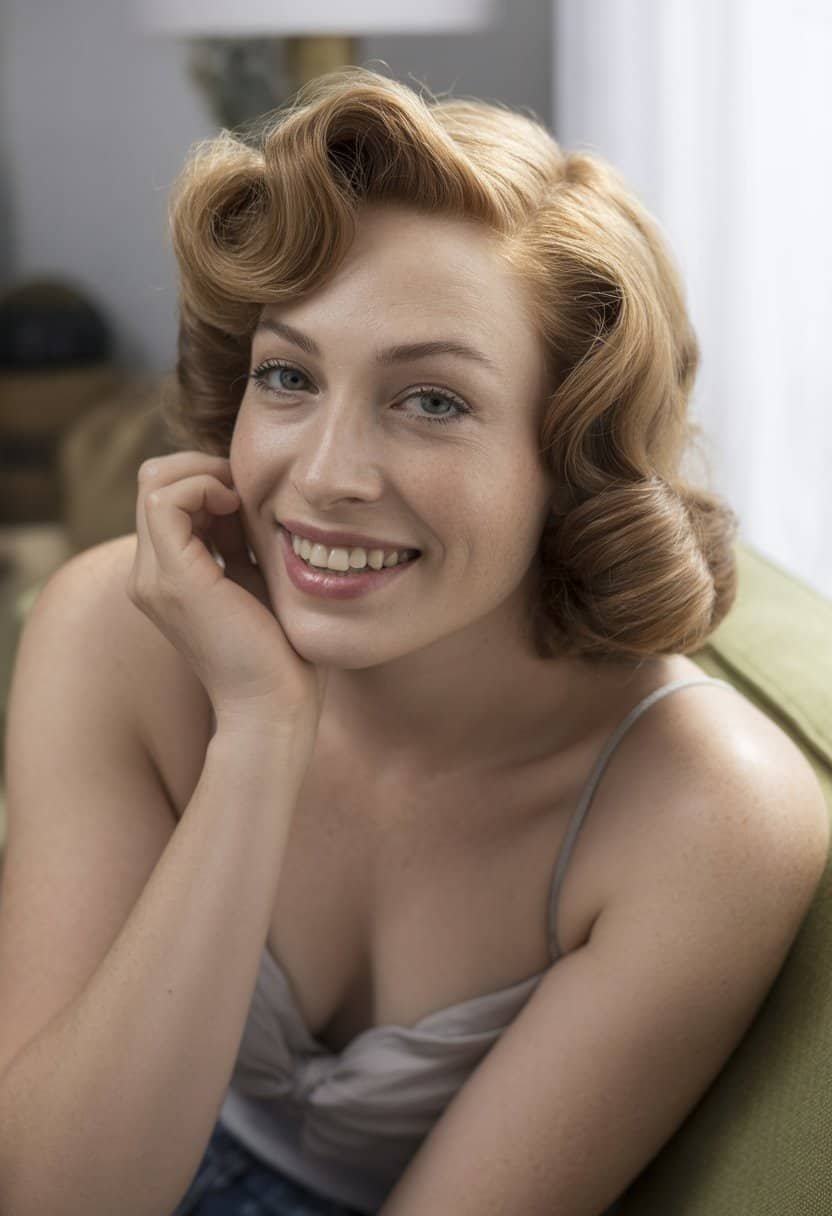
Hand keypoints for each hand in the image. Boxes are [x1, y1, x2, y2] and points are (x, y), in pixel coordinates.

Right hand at [127, 452, 328, 741]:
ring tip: (243, 503)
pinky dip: (204, 486)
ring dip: (205, 473)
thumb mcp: (257, 580)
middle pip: (155, 479)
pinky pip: (166, 500)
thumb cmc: (281, 653)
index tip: (251, 499)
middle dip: (206, 468)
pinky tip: (239, 509)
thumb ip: (240, 543)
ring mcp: (154, 577)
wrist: (274, 708)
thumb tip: (244, 497)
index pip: (167, 494)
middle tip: (249, 493)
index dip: (209, 478)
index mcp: (168, 575)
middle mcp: (149, 575)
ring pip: (155, 481)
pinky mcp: (174, 580)